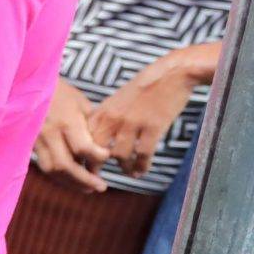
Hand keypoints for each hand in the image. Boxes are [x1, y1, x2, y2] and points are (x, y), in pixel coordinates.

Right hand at [33, 80, 108, 192]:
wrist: (32, 86)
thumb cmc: (62, 93)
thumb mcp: (81, 104)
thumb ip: (90, 127)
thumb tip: (101, 149)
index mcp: (66, 121)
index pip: (83, 148)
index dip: (98, 157)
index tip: (107, 157)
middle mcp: (50, 133)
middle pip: (66, 165)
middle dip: (85, 179)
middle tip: (101, 186)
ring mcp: (37, 140)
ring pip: (52, 170)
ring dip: (71, 182)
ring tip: (88, 188)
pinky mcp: (31, 144)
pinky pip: (45, 166)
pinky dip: (59, 176)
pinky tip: (72, 180)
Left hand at [89, 56, 196, 179]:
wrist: (171, 73)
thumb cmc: (145, 86)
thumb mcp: (118, 99)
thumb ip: (106, 117)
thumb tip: (97, 136)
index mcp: (103, 110)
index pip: (84, 138)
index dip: (82, 155)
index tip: (83, 166)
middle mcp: (113, 118)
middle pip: (97, 150)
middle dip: (96, 167)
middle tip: (98, 179)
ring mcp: (132, 123)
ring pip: (120, 156)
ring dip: (124, 168)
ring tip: (129, 174)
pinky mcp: (152, 127)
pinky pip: (143, 154)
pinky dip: (141, 166)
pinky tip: (142, 171)